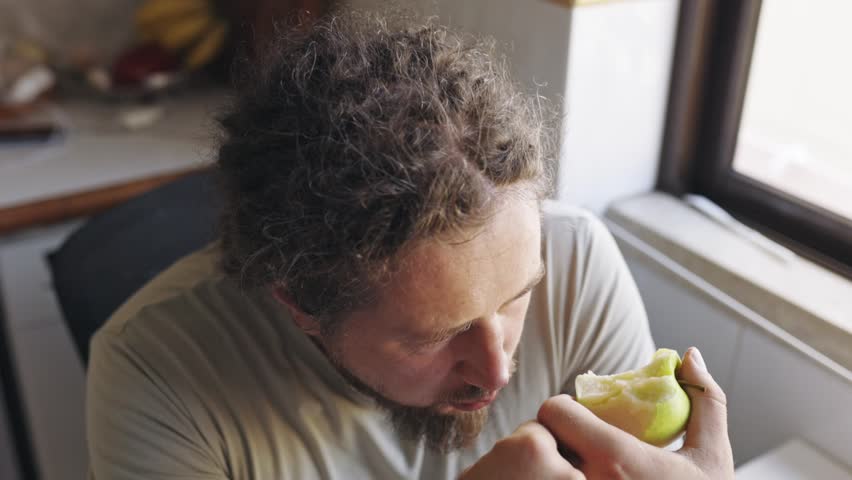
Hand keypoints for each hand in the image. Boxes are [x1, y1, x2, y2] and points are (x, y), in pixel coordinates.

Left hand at [460, 347, 734, 478]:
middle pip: (539, 441)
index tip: (581, 416)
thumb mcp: (713, 456)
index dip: (564, 408)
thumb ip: (706, 400)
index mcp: (615, 459)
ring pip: (536, 470)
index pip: (553, 412)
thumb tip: (689, 355)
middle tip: (576, 444)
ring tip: (576, 467)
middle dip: (554, 437)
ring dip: (551, 464)